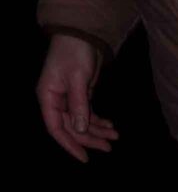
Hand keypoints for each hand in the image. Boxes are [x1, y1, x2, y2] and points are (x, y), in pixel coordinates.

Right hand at [36, 34, 118, 162]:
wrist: (82, 34)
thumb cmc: (75, 52)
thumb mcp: (78, 78)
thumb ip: (79, 104)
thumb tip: (80, 129)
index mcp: (48, 97)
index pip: (55, 128)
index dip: (69, 144)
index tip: (85, 158)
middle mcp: (55, 100)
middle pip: (71, 127)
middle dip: (90, 138)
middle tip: (110, 146)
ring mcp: (67, 99)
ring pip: (80, 122)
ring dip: (97, 130)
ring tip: (116, 136)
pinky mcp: (79, 95)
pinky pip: (87, 114)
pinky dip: (98, 120)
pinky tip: (110, 125)